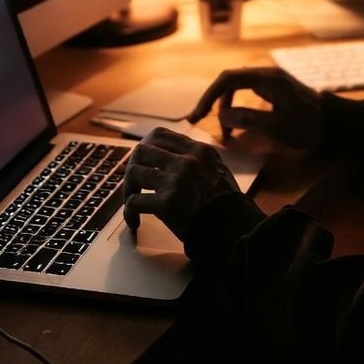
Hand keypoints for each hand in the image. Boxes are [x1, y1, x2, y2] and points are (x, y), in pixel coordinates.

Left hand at [122, 126, 240, 240]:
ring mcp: (176, 181)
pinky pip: (134, 202)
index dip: (146, 147)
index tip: (143, 160)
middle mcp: (186, 162)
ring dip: (129, 188)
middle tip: (135, 182)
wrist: (235, 228)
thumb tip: (176, 158)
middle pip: (142, 150)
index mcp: (199, 151)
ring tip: (133, 200)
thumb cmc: (228, 205)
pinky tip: (135, 222)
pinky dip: (130, 212)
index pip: (160, 135)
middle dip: (133, 166)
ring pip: (134, 172)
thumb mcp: (219, 170)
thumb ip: (199, 161)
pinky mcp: (167, 204)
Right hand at [188, 66, 324, 149]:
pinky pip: (248, 93)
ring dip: (226, 107)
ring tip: (225, 132)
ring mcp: (271, 81)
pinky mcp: (274, 90)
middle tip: (199, 120)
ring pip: (238, 88)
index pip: (228, 79)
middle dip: (214, 101)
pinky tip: (236, 124)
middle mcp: (266, 74)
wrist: (335, 124)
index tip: (197, 114)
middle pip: (230, 81)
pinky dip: (238, 107)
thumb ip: (248, 119)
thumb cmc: (308, 126)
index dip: (209, 95)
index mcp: (267, 78)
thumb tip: (222, 115)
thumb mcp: (277, 126)